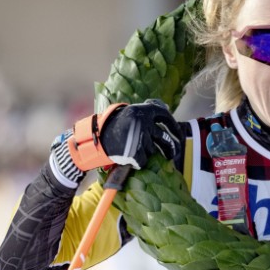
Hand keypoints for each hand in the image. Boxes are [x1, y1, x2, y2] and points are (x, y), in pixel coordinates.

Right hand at [68, 99, 182, 170]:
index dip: (173, 126)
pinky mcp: (135, 152)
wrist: (92, 139)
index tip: (177, 134)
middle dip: (170, 148)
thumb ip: (146, 112)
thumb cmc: (111, 127)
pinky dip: (137, 161)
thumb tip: (165, 107)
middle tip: (172, 153)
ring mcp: (139, 138)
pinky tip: (127, 158)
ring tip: (134, 151)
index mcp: (142, 111)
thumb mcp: (129, 114)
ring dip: (146, 153)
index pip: (164, 116)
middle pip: (164, 138)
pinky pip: (143, 160)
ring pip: (152, 150)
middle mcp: (143, 123)